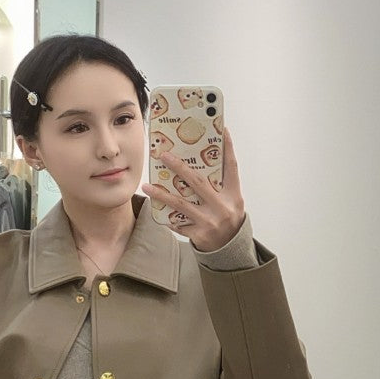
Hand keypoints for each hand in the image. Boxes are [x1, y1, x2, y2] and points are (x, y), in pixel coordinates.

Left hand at [141, 126, 245, 250]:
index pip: (231, 167)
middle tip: (163, 155)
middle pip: (198, 182)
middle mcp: (222, 207)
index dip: (228, 148)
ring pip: (181, 204)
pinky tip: (154, 207)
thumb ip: (221, 183)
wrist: (230, 248)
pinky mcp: (199, 234)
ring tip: (146, 186)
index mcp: (233, 195)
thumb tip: (204, 158)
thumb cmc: (227, 217)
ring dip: (161, 194)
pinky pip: (178, 222)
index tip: (221, 130)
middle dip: (179, 167)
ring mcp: (210, 222)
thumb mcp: (232, 199)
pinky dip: (167, 215)